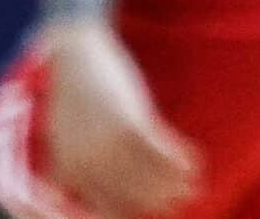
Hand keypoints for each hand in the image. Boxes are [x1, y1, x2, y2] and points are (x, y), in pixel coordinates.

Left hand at [37, 18, 201, 218]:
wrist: (73, 55)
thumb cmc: (72, 98)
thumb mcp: (65, 140)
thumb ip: (81, 168)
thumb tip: (109, 192)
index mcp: (66, 173)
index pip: (106, 210)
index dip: (135, 213)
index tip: (157, 209)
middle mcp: (86, 165)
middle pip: (132, 198)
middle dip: (161, 202)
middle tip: (183, 199)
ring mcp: (108, 145)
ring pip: (151, 178)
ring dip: (176, 184)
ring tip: (194, 184)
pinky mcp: (130, 122)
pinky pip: (162, 151)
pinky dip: (180, 159)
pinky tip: (194, 160)